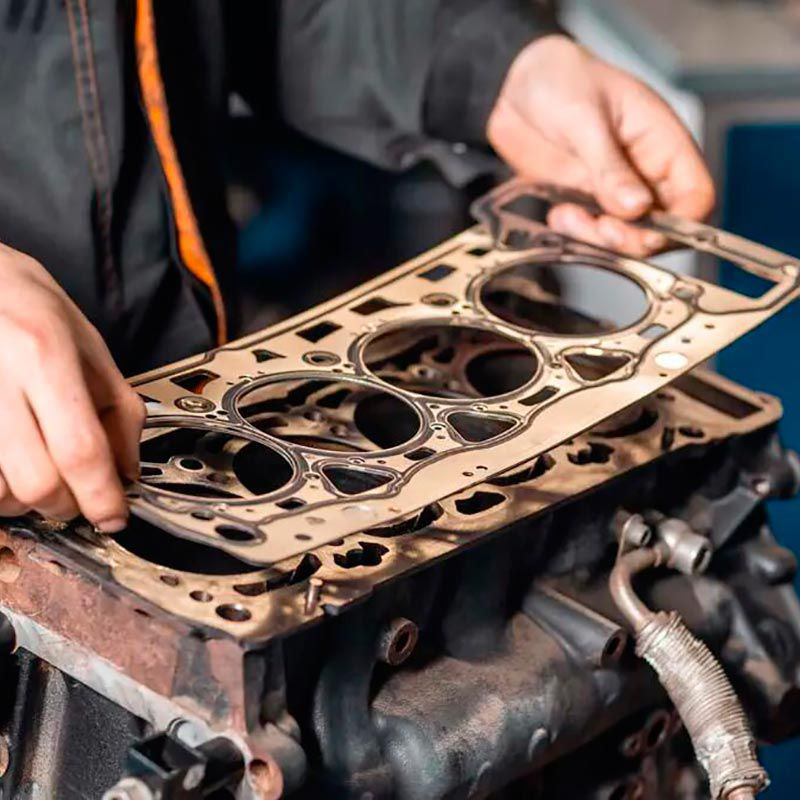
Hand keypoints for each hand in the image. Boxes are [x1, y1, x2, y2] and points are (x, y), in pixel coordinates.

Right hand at [0, 243, 144, 530]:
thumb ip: (117, 411)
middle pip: (37, 482)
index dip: (102, 497)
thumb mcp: (88, 345)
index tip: (114, 516)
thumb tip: (128, 471)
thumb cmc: (23, 303)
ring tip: (39, 474)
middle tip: (78, 497)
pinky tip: (10, 467)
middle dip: (66, 505)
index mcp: (43, 355)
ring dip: (25, 501)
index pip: (80, 449)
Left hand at [487, 35, 714, 254]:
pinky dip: (576, 234)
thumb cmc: (559, 80)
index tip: (648, 235)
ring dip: (599, 240)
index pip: (696, 196)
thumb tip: (637, 207)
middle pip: (663, 228)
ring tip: (569, 217)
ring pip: (625, 237)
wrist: (511, 86)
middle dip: (634, 239)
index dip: (681, 225)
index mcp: (663, 141)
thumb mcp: (585, 119)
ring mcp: (614, 190)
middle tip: (601, 230)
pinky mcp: (585, 202)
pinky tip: (558, 215)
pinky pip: (591, 233)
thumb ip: (610, 167)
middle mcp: (645, 171)